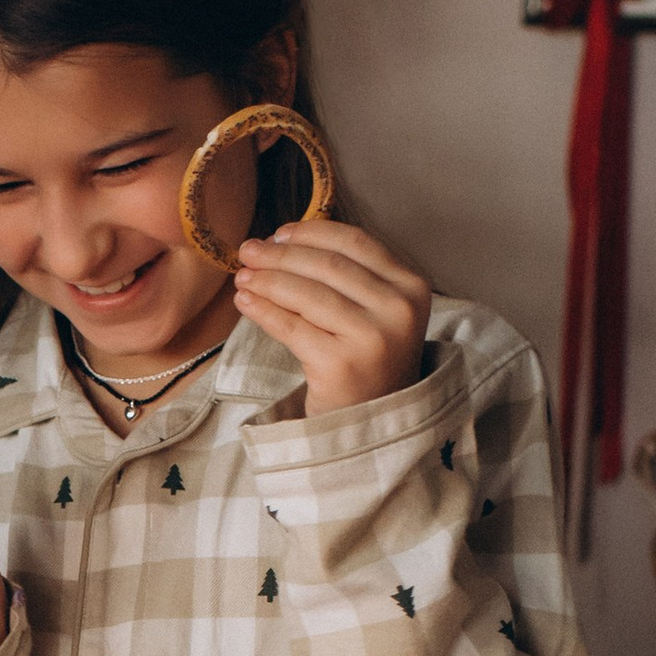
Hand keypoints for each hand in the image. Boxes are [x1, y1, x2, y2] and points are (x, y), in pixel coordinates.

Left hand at [234, 216, 431, 413]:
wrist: (371, 423)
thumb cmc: (367, 361)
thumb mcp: (376, 311)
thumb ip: (347, 275)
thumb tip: (280, 241)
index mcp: (412, 286)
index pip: (355, 243)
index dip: (312, 233)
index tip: (279, 233)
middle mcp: (399, 310)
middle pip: (327, 266)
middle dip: (281, 255)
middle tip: (248, 250)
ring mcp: (372, 338)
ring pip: (306, 294)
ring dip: (267, 281)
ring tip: (243, 276)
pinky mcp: (340, 365)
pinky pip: (291, 327)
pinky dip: (263, 310)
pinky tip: (245, 302)